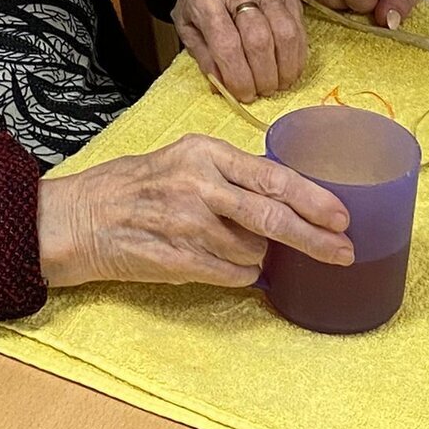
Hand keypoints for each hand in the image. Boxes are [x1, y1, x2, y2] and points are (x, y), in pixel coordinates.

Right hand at [37, 135, 352, 288]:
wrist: (84, 216)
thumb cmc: (138, 184)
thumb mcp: (184, 159)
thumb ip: (229, 174)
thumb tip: (285, 197)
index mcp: (204, 153)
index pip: (271, 176)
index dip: (312, 198)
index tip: (342, 216)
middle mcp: (199, 185)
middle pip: (273, 217)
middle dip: (315, 238)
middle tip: (344, 251)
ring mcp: (189, 225)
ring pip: (255, 253)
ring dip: (258, 256)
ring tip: (230, 244)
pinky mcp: (180, 260)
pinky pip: (233, 275)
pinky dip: (239, 274)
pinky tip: (220, 262)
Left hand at [172, 0, 306, 101]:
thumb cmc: (200, 2)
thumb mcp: (187, 27)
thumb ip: (203, 56)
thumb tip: (222, 87)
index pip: (226, 43)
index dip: (238, 75)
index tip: (243, 95)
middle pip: (259, 39)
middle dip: (263, 75)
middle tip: (262, 92)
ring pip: (284, 32)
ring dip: (285, 67)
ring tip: (278, 84)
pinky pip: (298, 25)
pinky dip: (297, 53)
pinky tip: (289, 68)